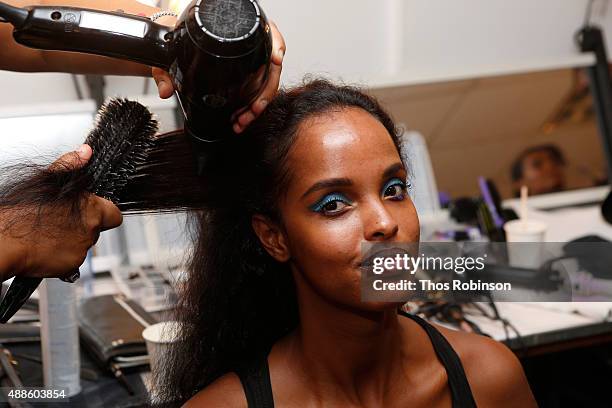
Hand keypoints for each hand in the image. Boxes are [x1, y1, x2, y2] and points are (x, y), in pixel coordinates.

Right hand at [0, 145, 122, 280]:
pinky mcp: (73, 264)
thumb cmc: (22, 213)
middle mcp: (91, 228)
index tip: (95, 213)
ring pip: (84, 244)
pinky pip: (72, 261)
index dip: (105, 214)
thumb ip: (70, 166)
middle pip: (97, 229)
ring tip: (49, 235)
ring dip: (71, 241)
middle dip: (83, 227)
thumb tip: (85, 153)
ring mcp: (83, 247)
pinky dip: (62, 257)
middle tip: (61, 224)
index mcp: (92, 207)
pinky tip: (46, 249)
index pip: (114, 214)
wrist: (5, 241)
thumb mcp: (48, 181)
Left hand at [151, 21, 285, 132]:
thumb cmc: (178, 45)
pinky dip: (253, 107)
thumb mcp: (169, 57)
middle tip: (254, 109)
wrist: (176, 48)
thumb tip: (166, 90)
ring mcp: (252, 62)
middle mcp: (250, 45)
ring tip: (244, 120)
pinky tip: (242, 118)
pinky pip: (259, 92)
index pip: (268, 32)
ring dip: (259, 104)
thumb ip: (165, 73)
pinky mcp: (250, 76)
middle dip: (265, 93)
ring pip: (267, 83)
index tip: (275, 58)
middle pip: (271, 67)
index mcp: (236, 32)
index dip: (276, 44)